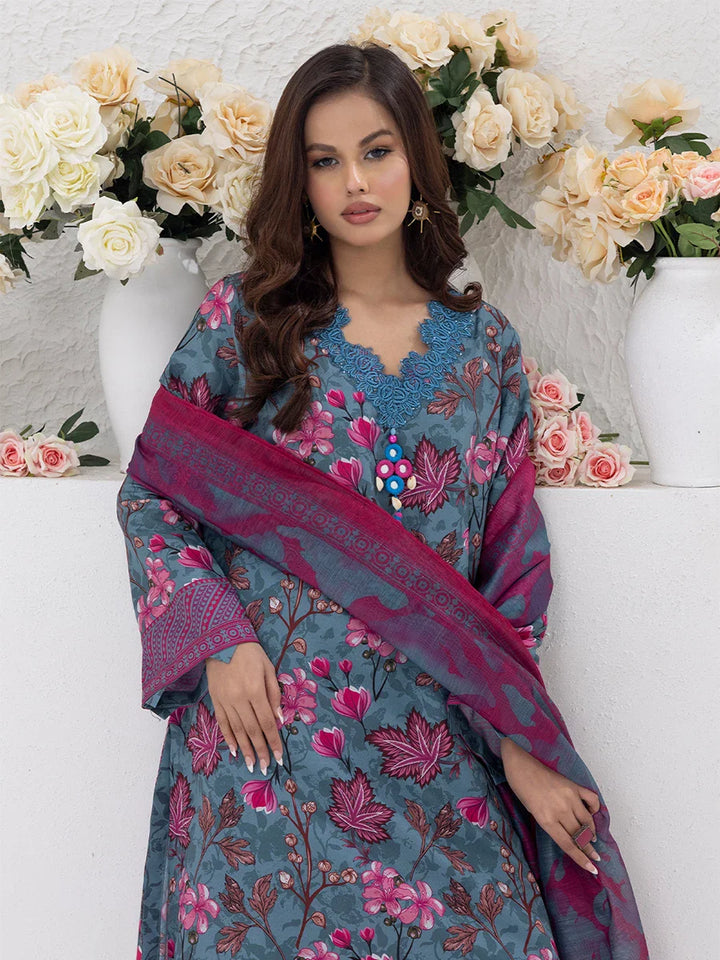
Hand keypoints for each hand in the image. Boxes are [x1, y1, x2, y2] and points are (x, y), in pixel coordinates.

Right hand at [206, 643, 283, 774]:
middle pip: (252, 730)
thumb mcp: (268, 668)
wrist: (222, 641)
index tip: (280, 757)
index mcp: (255, 690)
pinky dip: (229, 738)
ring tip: (252, 765)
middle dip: (261, 751)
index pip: (266, 722)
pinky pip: (222, 723)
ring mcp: (225, 701)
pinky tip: (234, 750)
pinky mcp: (215, 700)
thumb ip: (274, 694)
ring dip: (245, 750)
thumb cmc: (250, 653)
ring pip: (237, 730)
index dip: (274, 741)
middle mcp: (239, 699)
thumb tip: (278, 719)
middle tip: (266, 767)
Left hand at [500, 738, 601, 874]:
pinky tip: (592, 814)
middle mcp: (560, 811)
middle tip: (596, 857)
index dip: (581, 859)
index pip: (569, 845)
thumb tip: (567, 834)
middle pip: (580, 836)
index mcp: (546, 820)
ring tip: (593, 838)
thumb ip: (550, 823)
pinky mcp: (574, 786)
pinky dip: (594, 809)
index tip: (592, 869)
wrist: (520, 763)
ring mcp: (569, 797)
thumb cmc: (521, 788)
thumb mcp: (532, 812)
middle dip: (589, 849)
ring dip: (592, 832)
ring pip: (587, 821)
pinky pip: (591, 800)